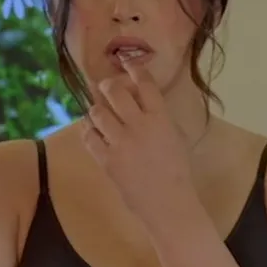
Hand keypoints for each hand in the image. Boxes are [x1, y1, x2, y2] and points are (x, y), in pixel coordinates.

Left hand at [81, 60, 200, 231]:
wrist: (168, 203)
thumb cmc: (178, 172)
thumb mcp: (176, 138)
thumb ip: (160, 119)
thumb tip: (142, 104)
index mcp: (161, 118)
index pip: (145, 84)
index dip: (134, 70)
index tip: (127, 63)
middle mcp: (139, 125)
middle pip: (115, 91)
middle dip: (108, 86)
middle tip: (106, 88)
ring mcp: (120, 143)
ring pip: (97, 112)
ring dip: (97, 109)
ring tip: (99, 113)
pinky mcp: (106, 160)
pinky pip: (89, 137)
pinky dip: (88, 131)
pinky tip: (92, 131)